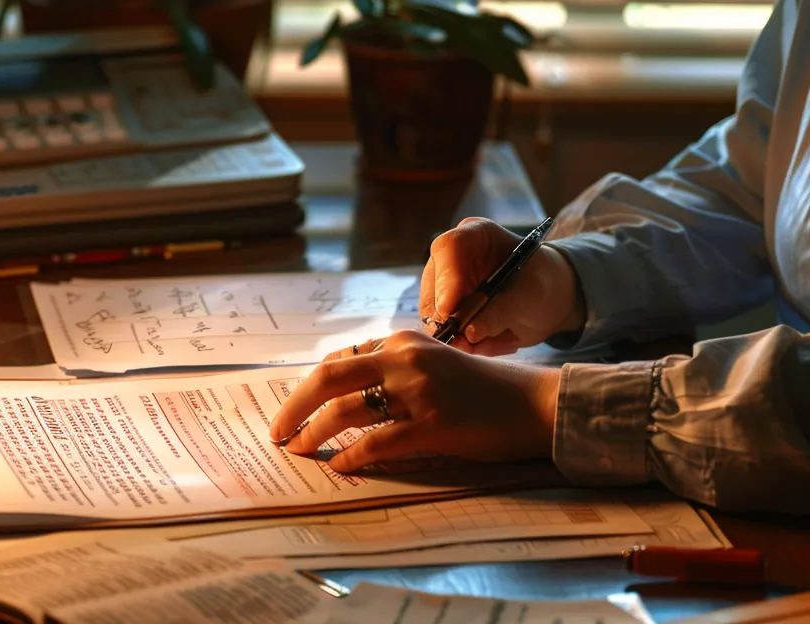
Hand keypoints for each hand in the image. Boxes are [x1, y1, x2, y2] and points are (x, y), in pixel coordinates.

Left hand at [270, 330, 562, 471]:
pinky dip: (351, 457)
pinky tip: (339, 467)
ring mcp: (418, 390)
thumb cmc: (483, 391)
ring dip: (313, 433)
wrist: (533, 405)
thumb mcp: (433, 366)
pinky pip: (376, 443)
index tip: (292, 407)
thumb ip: (393, 372)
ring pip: (344, 410)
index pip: (339, 360)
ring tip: (299, 450)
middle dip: (293, 406)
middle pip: (328, 378)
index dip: (308, 386)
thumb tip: (346, 396)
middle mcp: (404, 359)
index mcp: (401, 342)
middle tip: (276, 431)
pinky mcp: (433, 424)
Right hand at [422, 218, 583, 355]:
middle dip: (450, 320)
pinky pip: (443, 334)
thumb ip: (501, 311)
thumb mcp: (531, 295)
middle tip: (471, 342)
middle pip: (432, 288)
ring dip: (462, 338)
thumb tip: (469, 332)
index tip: (451, 311)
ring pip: (433, 317)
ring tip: (497, 338)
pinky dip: (467, 345)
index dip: (446, 281)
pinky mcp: (443, 312)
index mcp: (474, 236)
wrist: (547, 300)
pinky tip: (492, 340)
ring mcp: (442, 286)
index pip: (448, 250)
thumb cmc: (542, 283)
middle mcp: (450, 259)